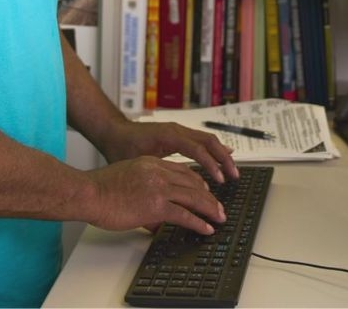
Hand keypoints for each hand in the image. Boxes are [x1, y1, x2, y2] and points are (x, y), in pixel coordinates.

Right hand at [85, 156, 225, 234]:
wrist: (89, 192)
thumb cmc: (101, 187)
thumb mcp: (127, 174)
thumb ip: (143, 182)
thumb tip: (151, 199)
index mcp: (151, 162)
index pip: (183, 171)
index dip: (198, 182)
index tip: (206, 191)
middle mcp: (158, 172)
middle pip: (193, 182)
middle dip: (209, 196)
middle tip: (218, 207)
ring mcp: (158, 188)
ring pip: (193, 197)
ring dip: (210, 209)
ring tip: (219, 218)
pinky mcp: (156, 205)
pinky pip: (184, 215)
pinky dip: (198, 222)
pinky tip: (206, 228)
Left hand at [98, 118, 238, 183]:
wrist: (113, 132)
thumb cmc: (121, 148)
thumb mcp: (136, 167)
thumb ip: (151, 184)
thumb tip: (160, 218)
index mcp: (167, 136)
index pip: (196, 148)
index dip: (210, 165)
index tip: (219, 181)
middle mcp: (175, 130)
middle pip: (208, 141)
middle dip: (223, 159)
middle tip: (234, 177)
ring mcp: (178, 130)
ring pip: (207, 139)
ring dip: (221, 155)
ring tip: (231, 171)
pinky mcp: (178, 134)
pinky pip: (200, 140)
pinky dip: (213, 150)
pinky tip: (220, 160)